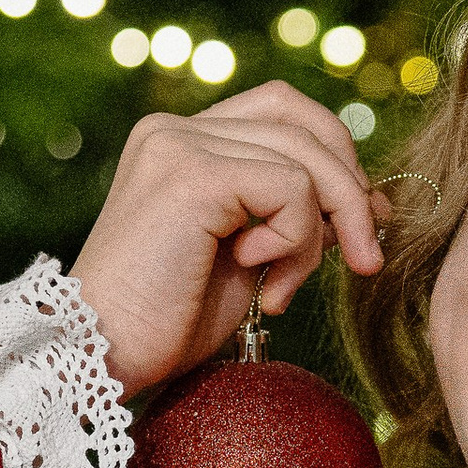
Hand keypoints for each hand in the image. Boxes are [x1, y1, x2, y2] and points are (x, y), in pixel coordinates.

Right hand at [69, 83, 385, 393]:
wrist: (100, 358)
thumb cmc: (164, 323)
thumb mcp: (246, 259)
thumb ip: (291, 217)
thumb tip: (368, 202)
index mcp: (182, 141)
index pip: (283, 110)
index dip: (336, 157)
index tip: (366, 223)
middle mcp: (175, 129)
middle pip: (302, 124)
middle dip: (351, 193)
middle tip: (365, 259)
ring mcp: (179, 144)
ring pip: (305, 159)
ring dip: (320, 234)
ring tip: (284, 290)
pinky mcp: (192, 174)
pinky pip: (290, 189)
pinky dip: (296, 243)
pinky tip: (263, 283)